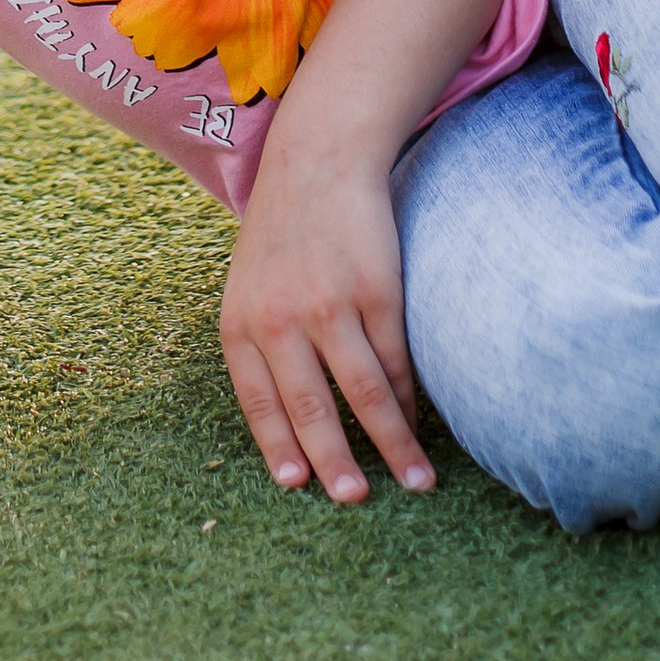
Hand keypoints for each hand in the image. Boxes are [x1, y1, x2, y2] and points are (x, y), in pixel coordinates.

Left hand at [218, 144, 432, 504]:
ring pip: (364, 392)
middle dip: (336, 462)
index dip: (280, 447)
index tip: (298, 486)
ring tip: (415, 482)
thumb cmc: (283, 235)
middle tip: (355, 500)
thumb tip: (289, 429)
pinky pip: (396, 360)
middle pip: (312, 408)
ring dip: (393, 444)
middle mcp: (281, 319)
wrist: (319, 160)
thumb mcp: (249, 288)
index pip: (259, 403)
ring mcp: (331, 304)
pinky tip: (417, 425)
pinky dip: (408, 400)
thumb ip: (261, 348)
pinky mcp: (377, 291)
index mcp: (241, 323)